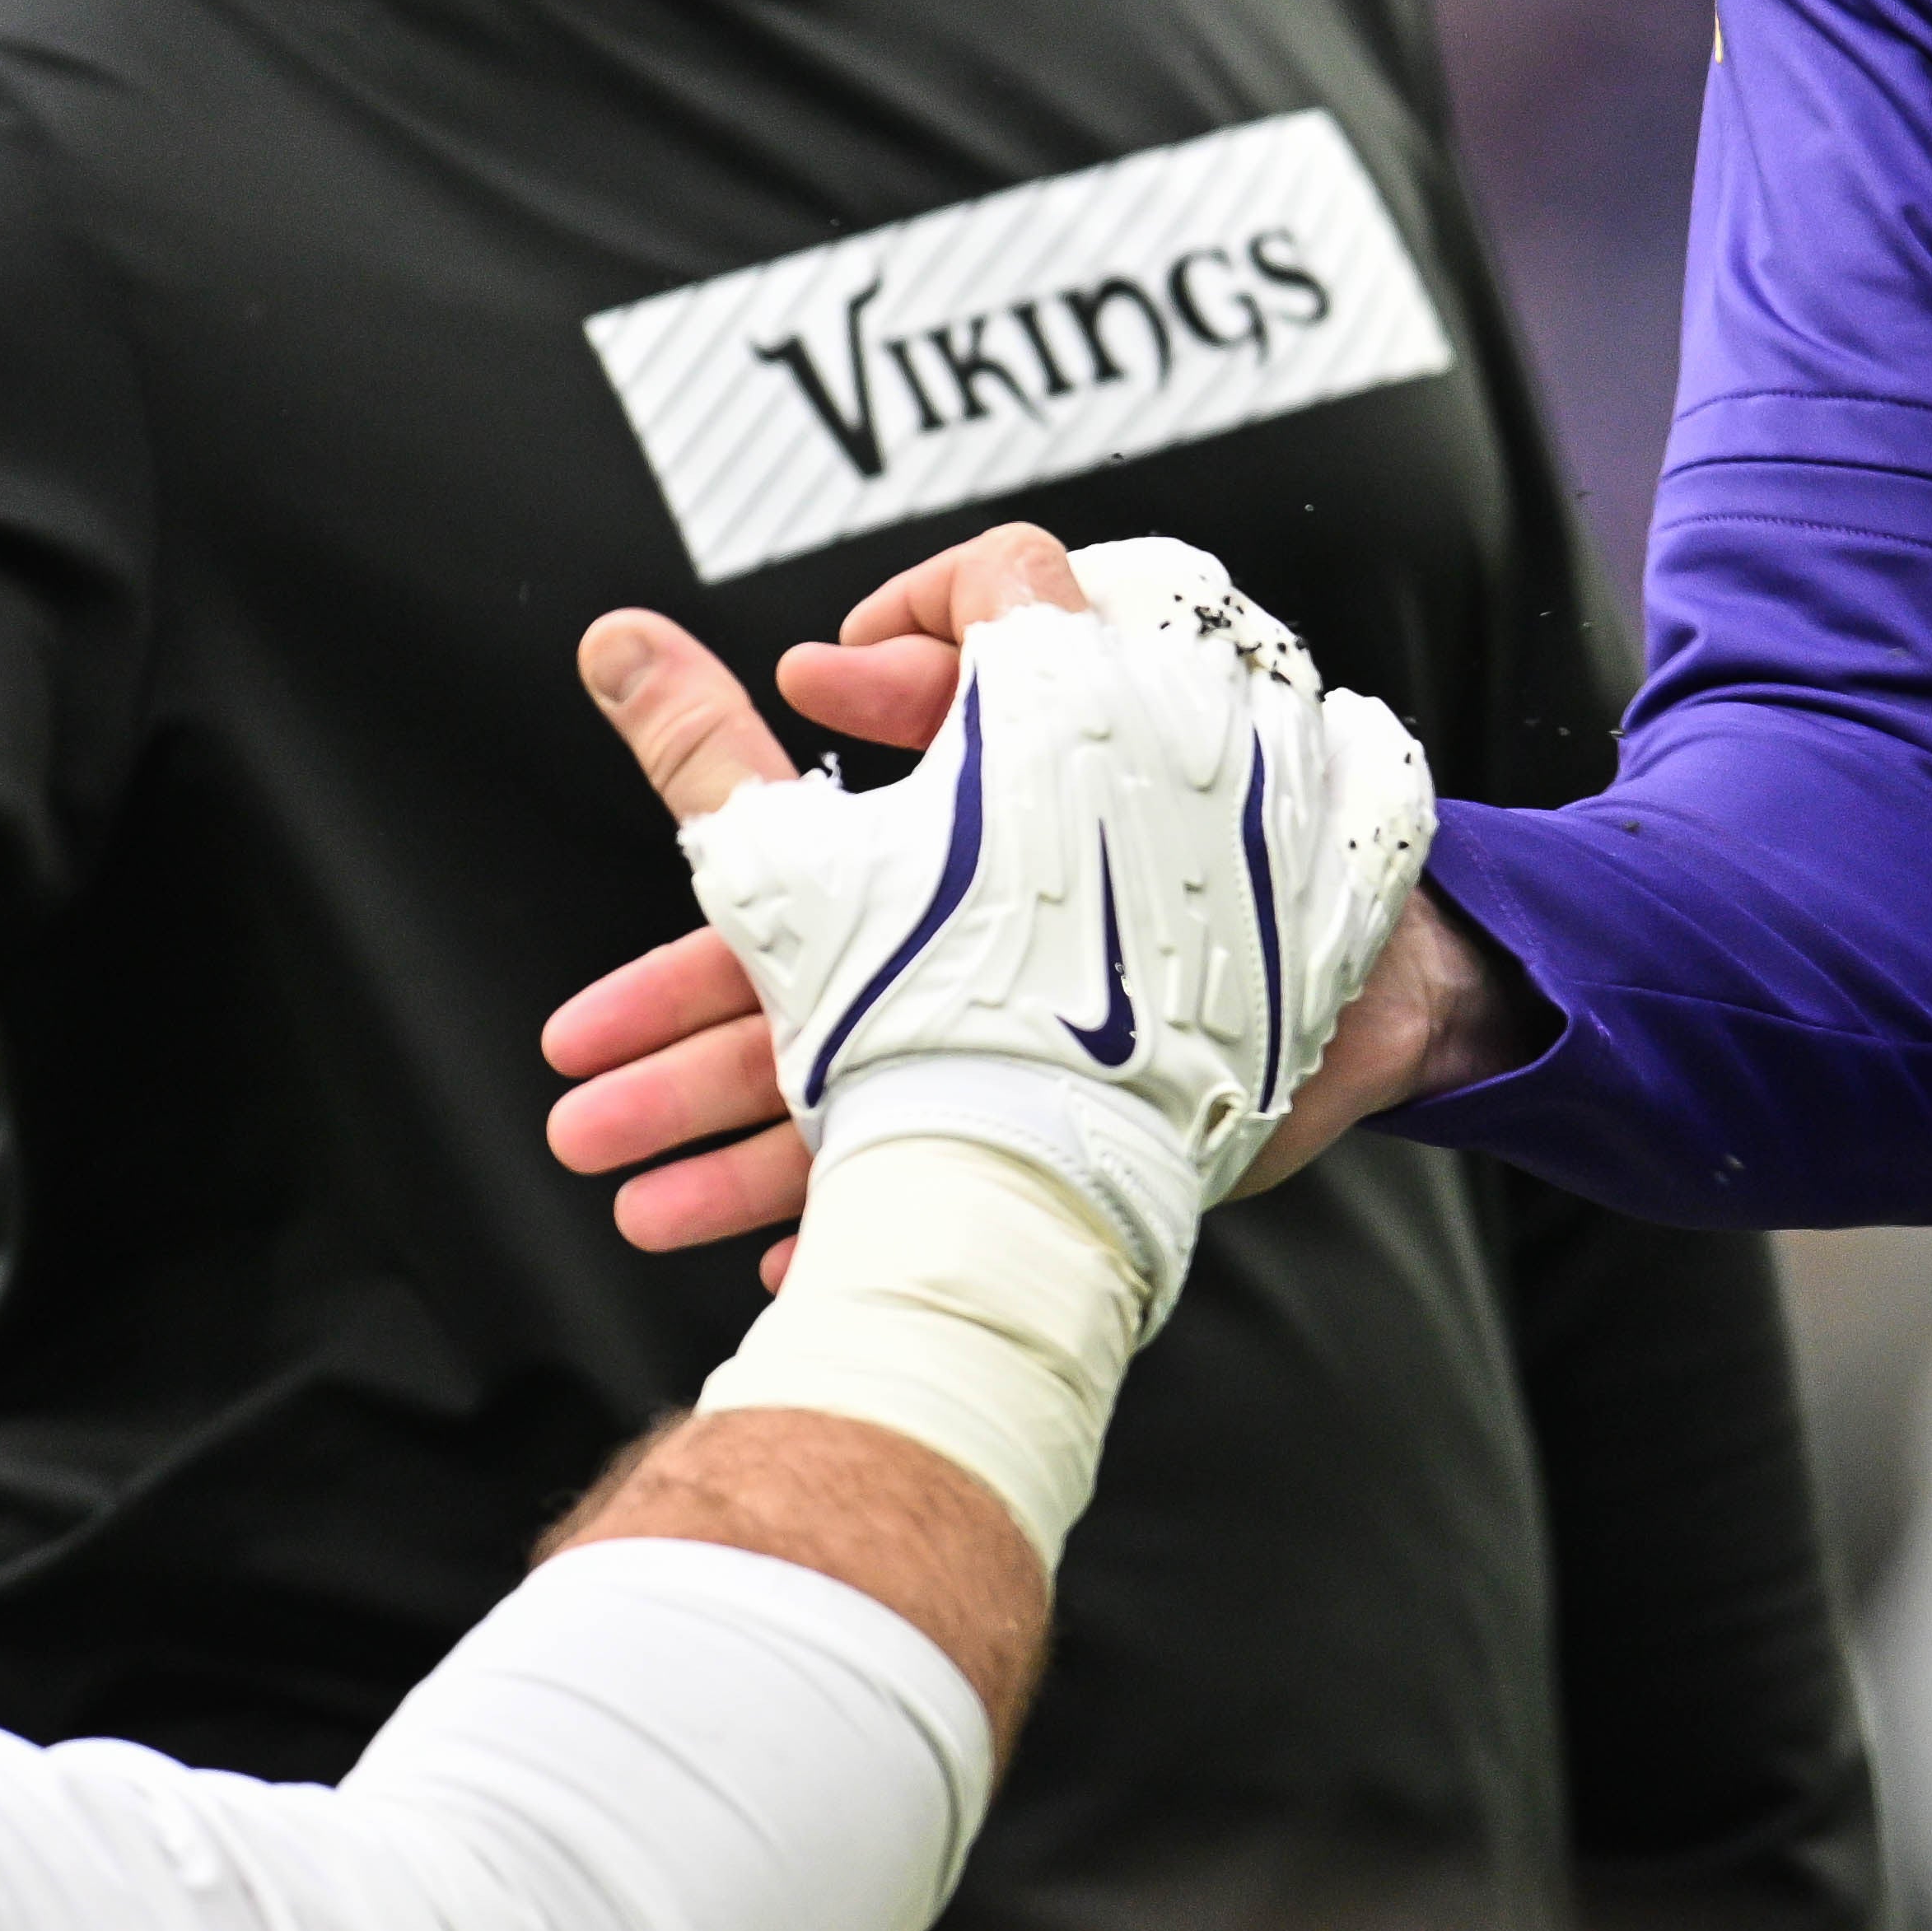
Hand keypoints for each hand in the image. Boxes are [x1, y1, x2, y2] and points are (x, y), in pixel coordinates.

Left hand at [548, 525, 1519, 1265]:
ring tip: (634, 1217)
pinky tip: (780, 1261)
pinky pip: (949, 1191)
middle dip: (672, 1097)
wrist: (1363, 958)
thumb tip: (806, 669)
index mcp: (952, 901)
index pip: (777, 941)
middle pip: (790, 1047)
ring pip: (851, 1133)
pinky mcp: (1076, 1140)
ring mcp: (1019, 1080)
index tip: (568, 1041)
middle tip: (570, 1137)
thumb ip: (939, 683)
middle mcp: (972, 998)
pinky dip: (865, 1223)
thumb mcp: (1065, 715)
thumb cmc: (1196, 822)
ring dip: (738, 1180)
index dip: (666, 993)